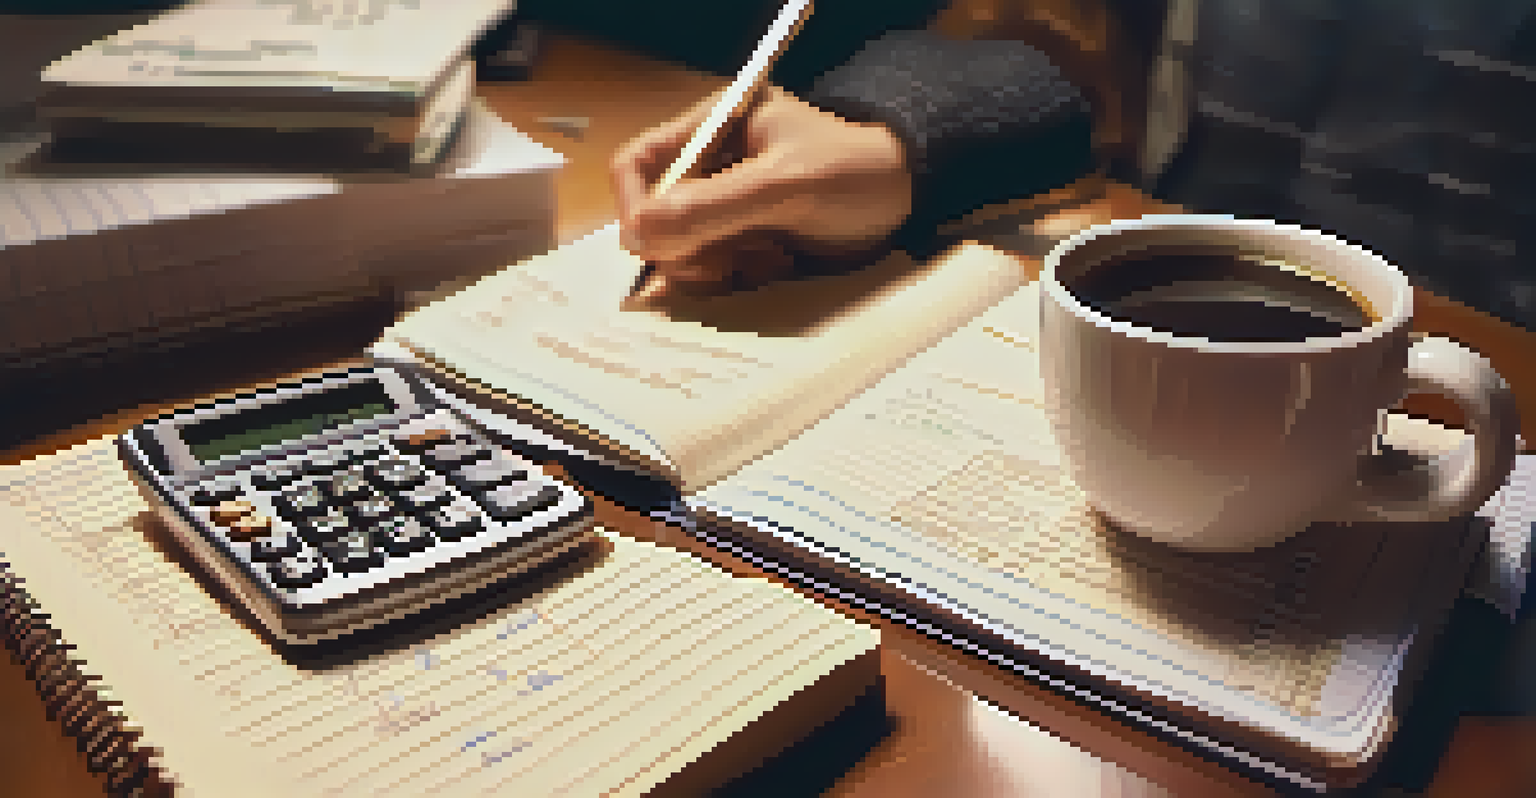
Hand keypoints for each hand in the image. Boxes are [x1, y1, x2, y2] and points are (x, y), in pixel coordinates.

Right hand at [611, 85, 913, 295]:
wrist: (908, 201)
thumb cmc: (854, 173)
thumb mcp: (785, 186)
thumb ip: (713, 206)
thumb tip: (640, 233)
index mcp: (712, 127)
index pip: (638, 162)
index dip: (635, 204)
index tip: (652, 244)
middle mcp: (710, 165)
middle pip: (654, 216)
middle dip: (683, 245)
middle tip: (727, 261)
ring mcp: (726, 206)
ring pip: (679, 250)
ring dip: (713, 266)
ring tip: (766, 259)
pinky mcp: (744, 240)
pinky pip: (711, 270)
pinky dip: (735, 278)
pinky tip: (775, 266)